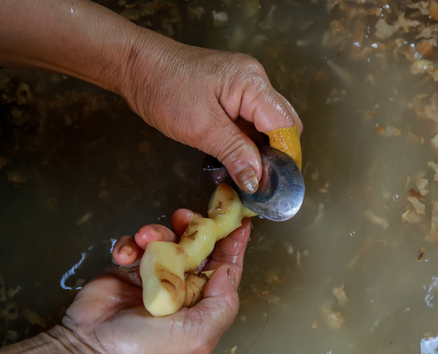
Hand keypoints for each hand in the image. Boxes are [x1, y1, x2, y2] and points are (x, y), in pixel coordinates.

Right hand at [64, 209, 250, 353]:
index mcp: (203, 304)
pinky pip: (135, 245)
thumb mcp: (199, 334)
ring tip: (145, 237)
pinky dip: (130, 244)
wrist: (91, 351)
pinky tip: (124, 255)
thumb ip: (222, 303)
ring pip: (166, 241)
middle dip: (195, 228)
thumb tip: (228, 272)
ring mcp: (154, 278)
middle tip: (185, 217)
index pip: (225, 268)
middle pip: (198, 248)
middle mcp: (182, 289)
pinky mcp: (127, 270)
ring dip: (157, 233)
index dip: (233, 244)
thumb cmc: (148, 350)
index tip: (239, 220)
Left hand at [119, 33, 302, 192]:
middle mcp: (255, 82)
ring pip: (266, 127)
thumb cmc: (162, 88)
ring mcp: (244, 87)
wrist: (133, 63)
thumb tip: (258, 181)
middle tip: (262, 184)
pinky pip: (250, 122)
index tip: (277, 186)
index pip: (286, 126)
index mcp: (252, 84)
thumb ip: (235, 153)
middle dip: (276, 156)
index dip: (285, 158)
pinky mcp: (231, 94)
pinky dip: (246, 143)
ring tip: (247, 176)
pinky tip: (235, 160)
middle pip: (282, 126)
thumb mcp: (199, 128)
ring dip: (260, 152)